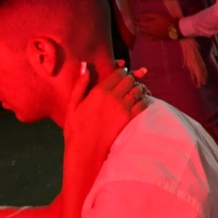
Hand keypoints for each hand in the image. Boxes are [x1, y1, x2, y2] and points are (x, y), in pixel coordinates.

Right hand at [62, 62, 147, 182]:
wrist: (86, 150)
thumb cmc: (76, 129)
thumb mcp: (73, 105)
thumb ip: (80, 85)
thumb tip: (85, 67)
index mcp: (99, 91)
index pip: (118, 73)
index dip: (122, 72)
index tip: (123, 74)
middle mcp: (113, 97)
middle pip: (130, 80)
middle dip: (131, 79)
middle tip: (131, 82)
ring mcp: (124, 108)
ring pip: (138, 90)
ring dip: (139, 89)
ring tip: (136, 91)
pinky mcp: (131, 119)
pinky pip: (143, 104)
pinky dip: (144, 101)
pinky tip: (140, 103)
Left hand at [135, 13, 174, 39]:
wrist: (175, 29)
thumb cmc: (166, 21)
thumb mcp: (157, 15)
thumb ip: (148, 15)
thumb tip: (140, 15)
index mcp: (148, 25)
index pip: (139, 23)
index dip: (136, 21)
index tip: (134, 18)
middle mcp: (149, 31)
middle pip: (141, 29)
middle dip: (138, 26)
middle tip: (137, 23)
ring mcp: (153, 36)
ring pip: (145, 34)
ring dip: (142, 31)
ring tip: (141, 28)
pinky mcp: (158, 38)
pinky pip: (151, 38)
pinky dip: (148, 35)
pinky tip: (149, 35)